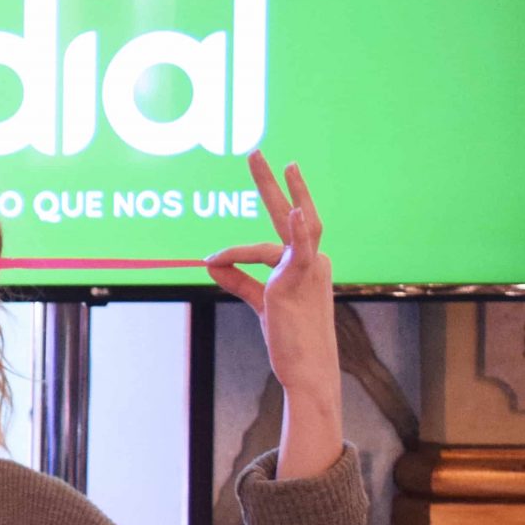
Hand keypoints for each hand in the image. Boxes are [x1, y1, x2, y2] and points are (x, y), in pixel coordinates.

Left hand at [205, 150, 335, 401]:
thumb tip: (212, 264)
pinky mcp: (296, 282)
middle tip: (257, 153)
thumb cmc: (290, 340)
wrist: (307, 371)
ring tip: (261, 161)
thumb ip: (240, 281)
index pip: (280, 235)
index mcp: (307, 266)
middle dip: (274, 183)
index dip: (257, 228)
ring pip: (284, 227)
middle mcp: (313, 262)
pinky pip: (295, 250)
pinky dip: (297, 230)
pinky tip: (296, 211)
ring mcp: (307, 270)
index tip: (241, 222)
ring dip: (274, 191)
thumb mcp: (262, 303)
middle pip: (294, 213)